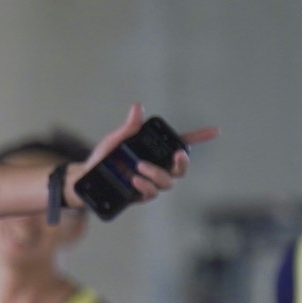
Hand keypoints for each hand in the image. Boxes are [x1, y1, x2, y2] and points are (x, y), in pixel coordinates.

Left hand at [65, 104, 220, 205]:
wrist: (85, 178)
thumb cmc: (103, 157)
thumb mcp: (115, 140)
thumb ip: (129, 127)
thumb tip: (138, 107)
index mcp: (154, 151)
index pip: (182, 143)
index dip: (200, 137)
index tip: (216, 131)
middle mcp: (157, 167)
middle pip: (181, 168)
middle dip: (183, 162)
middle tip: (176, 155)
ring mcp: (150, 182)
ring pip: (168, 182)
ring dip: (157, 174)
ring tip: (139, 168)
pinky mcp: (140, 195)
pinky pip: (151, 193)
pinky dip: (145, 186)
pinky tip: (135, 179)